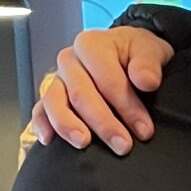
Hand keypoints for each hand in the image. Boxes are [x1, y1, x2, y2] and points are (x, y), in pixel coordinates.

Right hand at [30, 26, 172, 154]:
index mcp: (91, 44)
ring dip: (69, 126)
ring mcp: (56, 79)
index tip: (144, 130)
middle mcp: (69, 60)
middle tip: (123, 146)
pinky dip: (42, 125)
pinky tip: (48, 141)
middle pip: (81, 94)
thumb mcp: (150, 51)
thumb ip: (148, 63)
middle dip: (103, 123)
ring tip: (84, 143)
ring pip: (55, 102)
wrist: (125, 56)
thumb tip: (146, 81)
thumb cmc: (135, 55)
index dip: (127, 106)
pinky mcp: (50, 98)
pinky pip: (40, 111)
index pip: (107, 79)